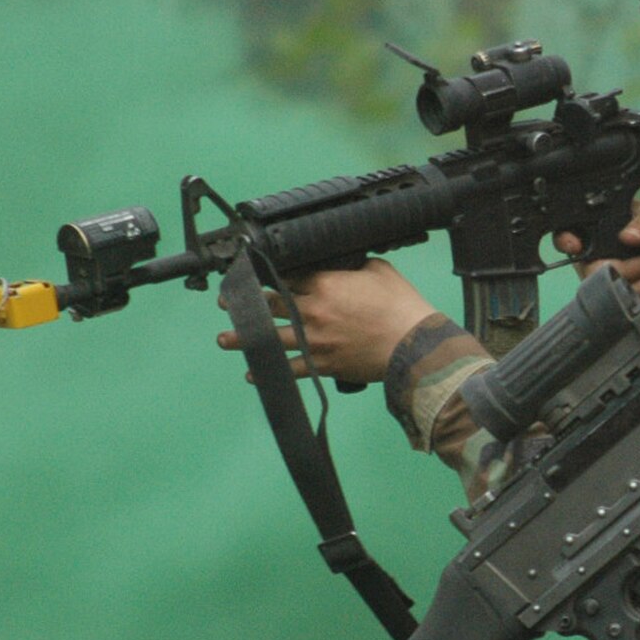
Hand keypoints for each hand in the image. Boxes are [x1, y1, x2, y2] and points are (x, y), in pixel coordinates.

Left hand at [216, 259, 436, 385]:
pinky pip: (291, 368)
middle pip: (271, 305)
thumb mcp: (379, 271)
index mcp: (326, 284)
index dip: (269, 274)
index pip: (288, 276)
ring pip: (272, 338)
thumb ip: (355, 266)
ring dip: (245, 340)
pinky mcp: (324, 364)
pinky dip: (270, 372)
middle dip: (247, 302)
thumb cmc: (402, 308)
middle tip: (229, 302)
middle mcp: (314, 311)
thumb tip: (345, 265)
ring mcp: (316, 340)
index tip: (254, 274)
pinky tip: (254, 374)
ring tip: (225, 340)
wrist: (415, 345)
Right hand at [554, 201, 639, 304]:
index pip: (568, 233)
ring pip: (602, 289)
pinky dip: (636, 302)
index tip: (576, 246)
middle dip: (618, 269)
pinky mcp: (616, 294)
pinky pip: (617, 305)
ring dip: (630, 287)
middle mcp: (595, 253)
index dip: (566, 240)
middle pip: (589, 268)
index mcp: (598, 227)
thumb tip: (629, 236)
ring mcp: (604, 276)